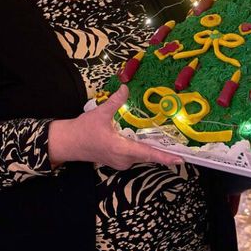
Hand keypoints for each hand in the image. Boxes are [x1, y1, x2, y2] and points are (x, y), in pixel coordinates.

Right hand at [47, 85, 180, 169]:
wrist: (69, 143)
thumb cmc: (84, 129)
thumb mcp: (100, 113)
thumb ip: (115, 101)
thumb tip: (126, 87)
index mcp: (120, 148)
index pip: (147, 153)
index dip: (164, 157)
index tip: (180, 159)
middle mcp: (123, 159)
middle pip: (148, 155)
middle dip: (163, 151)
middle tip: (181, 147)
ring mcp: (121, 162)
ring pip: (141, 156)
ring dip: (152, 149)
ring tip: (167, 142)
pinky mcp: (118, 161)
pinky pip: (135, 156)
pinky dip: (142, 149)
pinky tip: (146, 140)